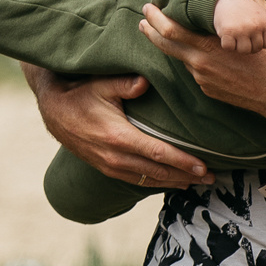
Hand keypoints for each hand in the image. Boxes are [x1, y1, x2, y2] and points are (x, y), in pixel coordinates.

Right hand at [24, 64, 208, 188]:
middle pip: (158, 171)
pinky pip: (136, 181)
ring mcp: (110, 165)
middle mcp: (115, 157)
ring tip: (198, 183)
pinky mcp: (106, 169)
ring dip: (174, 182)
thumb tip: (145, 83)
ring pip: (148, 180)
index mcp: (118, 137)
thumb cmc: (81, 94)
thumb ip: (125, 85)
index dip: (183, 162)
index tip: (204, 167)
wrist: (53, 111)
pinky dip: (156, 182)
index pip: (158, 153)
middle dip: (187, 176)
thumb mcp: (102, 85)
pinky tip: (172, 182)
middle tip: (211, 178)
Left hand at [140, 0, 265, 117]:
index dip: (155, 18)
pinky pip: (196, 71)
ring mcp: (203, 79)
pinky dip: (193, 60)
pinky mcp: (209, 90)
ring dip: (173, 45)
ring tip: (168, 34)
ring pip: (182, 58)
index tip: (149, 7)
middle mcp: (201, 64)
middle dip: (151, 30)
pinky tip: (199, 54)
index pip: (170, 31)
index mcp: (210, 46)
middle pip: (165, 45)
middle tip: (144, 18)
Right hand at [211, 0, 265, 53]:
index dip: (260, 42)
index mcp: (265, 23)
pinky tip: (227, 36)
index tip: (254, 34)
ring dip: (238, 47)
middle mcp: (254, 27)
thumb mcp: (263, 16)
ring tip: (236, 37)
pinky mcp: (227, 31)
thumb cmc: (247, 10)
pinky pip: (229, 48)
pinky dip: (227, 45)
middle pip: (256, 49)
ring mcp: (241, 29)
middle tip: (243, 34)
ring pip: (244, 51)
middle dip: (250, 45)